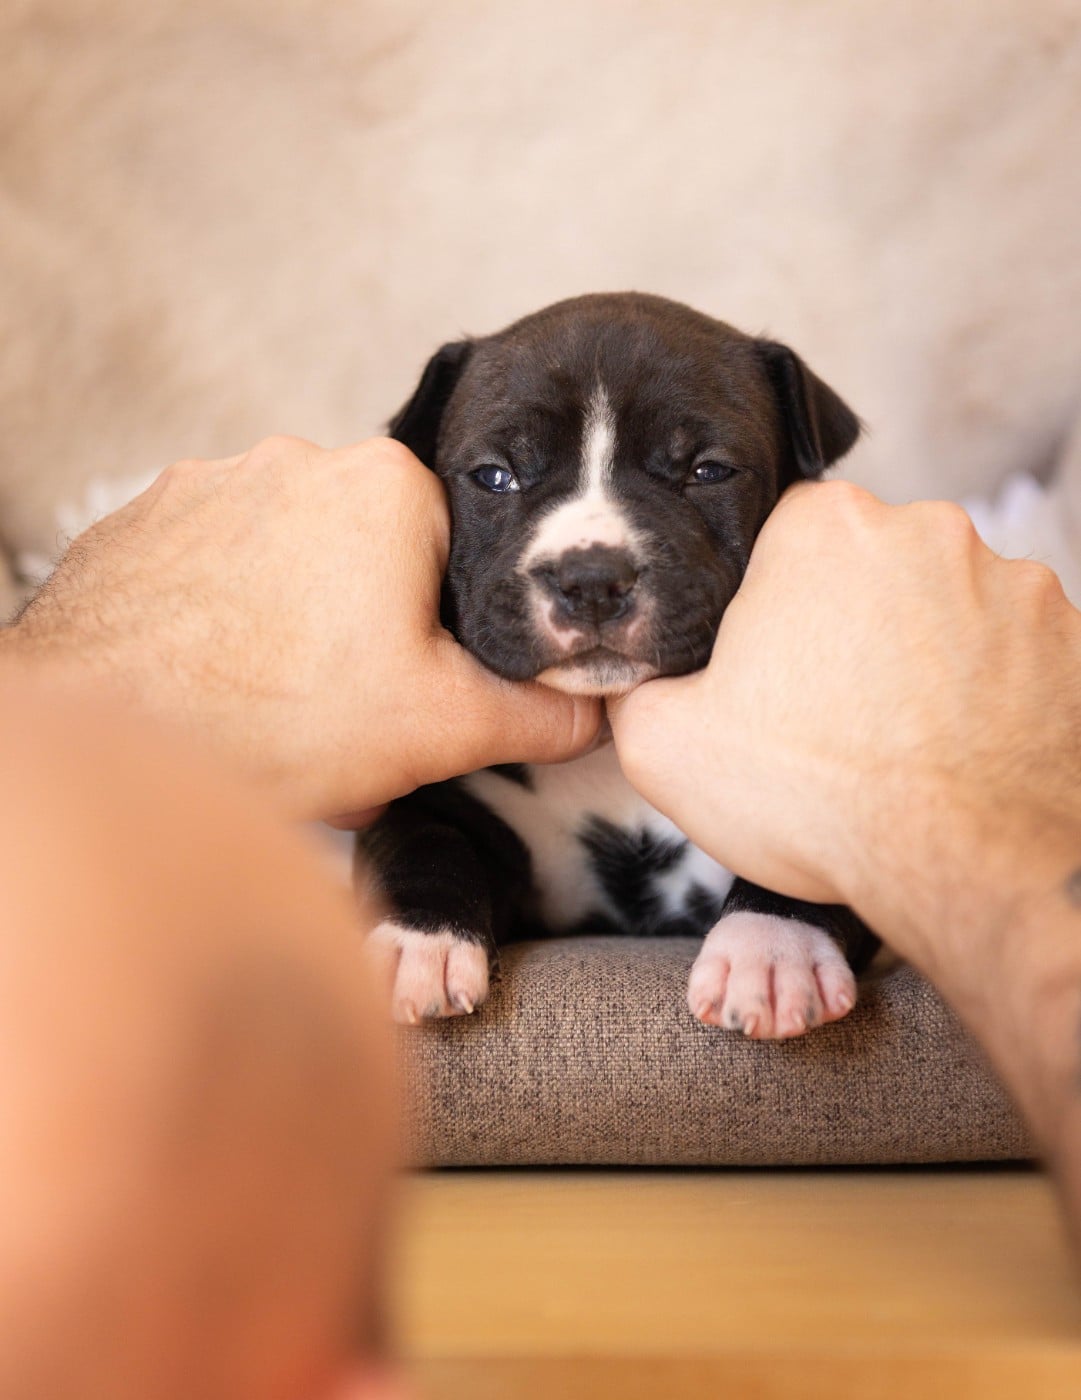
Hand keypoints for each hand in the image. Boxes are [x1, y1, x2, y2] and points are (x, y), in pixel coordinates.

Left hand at [4, 436, 601, 819]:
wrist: (102, 733)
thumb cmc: (276, 721)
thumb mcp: (441, 727)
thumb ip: (537, 712)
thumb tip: (597, 711)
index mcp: (386, 487)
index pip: (455, 547)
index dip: (445, 628)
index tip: (414, 683)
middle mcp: (294, 460)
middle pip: (370, 551)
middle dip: (368, 627)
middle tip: (343, 708)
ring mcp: (206, 484)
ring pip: (289, 558)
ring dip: (296, 621)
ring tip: (274, 702)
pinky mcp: (138, 521)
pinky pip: (211, 564)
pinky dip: (224, 615)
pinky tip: (214, 678)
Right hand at [609, 481, 1080, 971]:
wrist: (967, 867)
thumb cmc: (816, 797)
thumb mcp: (664, 746)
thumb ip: (635, 688)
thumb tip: (631, 675)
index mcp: (824, 528)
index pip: (780, 539)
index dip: (765, 608)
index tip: (767, 668)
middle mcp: (929, 530)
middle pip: (869, 568)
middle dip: (847, 627)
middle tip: (828, 713)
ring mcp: (1015, 584)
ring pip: (945, 608)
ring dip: (921, 657)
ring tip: (898, 740)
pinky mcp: (1073, 642)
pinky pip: (1011, 654)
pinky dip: (987, 691)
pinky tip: (958, 750)